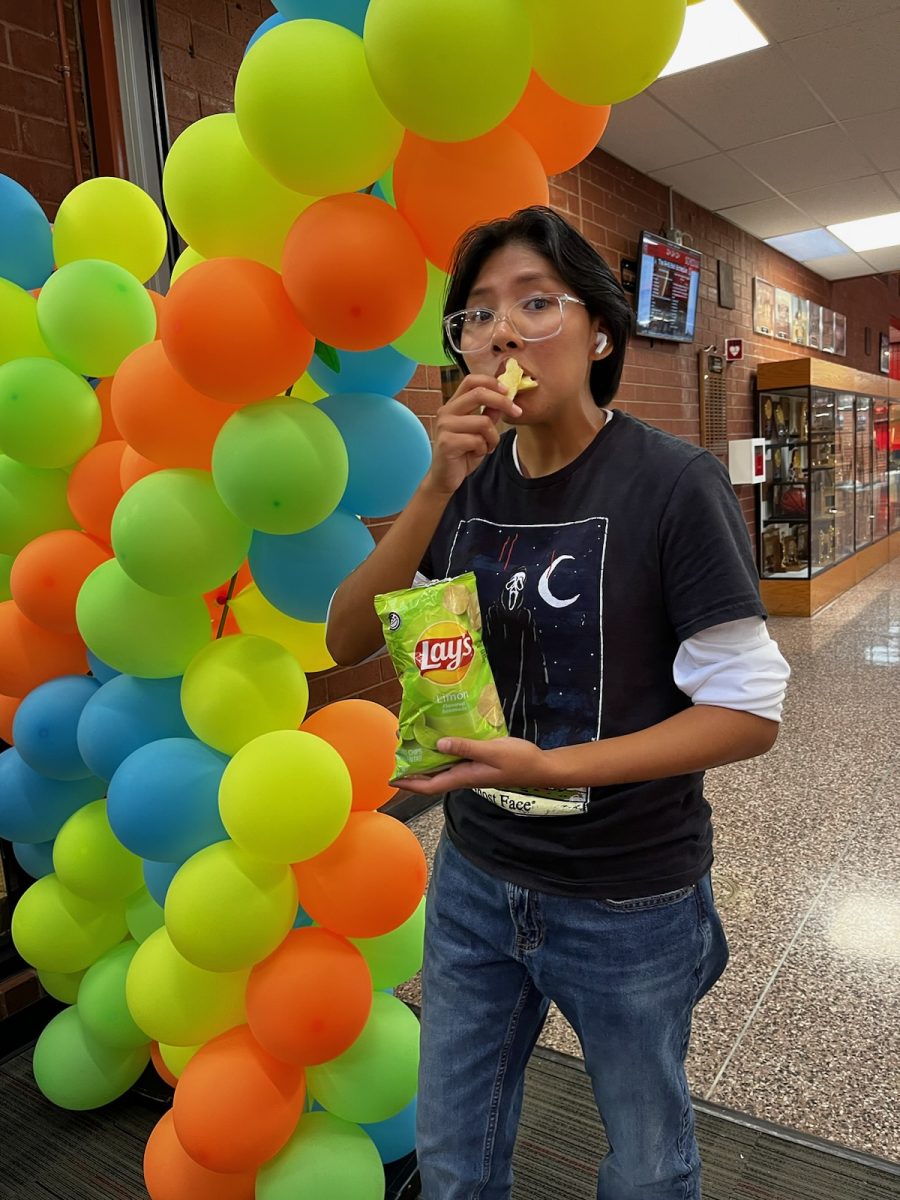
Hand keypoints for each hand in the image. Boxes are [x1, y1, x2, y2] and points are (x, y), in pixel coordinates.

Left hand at [402, 736, 554, 795]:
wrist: (540, 767)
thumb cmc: (518, 761)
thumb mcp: (492, 751)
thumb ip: (465, 747)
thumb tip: (438, 744)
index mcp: (464, 776)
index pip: (430, 785)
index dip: (409, 784)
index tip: (391, 779)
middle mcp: (463, 775)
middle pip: (432, 776)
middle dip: (412, 768)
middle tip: (398, 751)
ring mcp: (471, 769)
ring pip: (442, 766)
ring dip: (426, 757)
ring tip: (412, 741)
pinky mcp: (478, 761)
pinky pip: (454, 757)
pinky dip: (443, 749)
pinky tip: (440, 736)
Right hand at [422, 374, 522, 496]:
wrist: (445, 478)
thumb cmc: (463, 453)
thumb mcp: (480, 431)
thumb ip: (489, 414)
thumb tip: (505, 397)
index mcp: (453, 405)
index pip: (470, 381)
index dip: (491, 382)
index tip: (508, 390)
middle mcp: (446, 412)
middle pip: (479, 394)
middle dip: (503, 402)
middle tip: (517, 411)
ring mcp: (445, 426)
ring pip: (483, 422)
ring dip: (492, 437)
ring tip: (487, 446)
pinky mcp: (447, 442)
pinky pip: (478, 440)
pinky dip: (484, 449)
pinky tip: (476, 454)